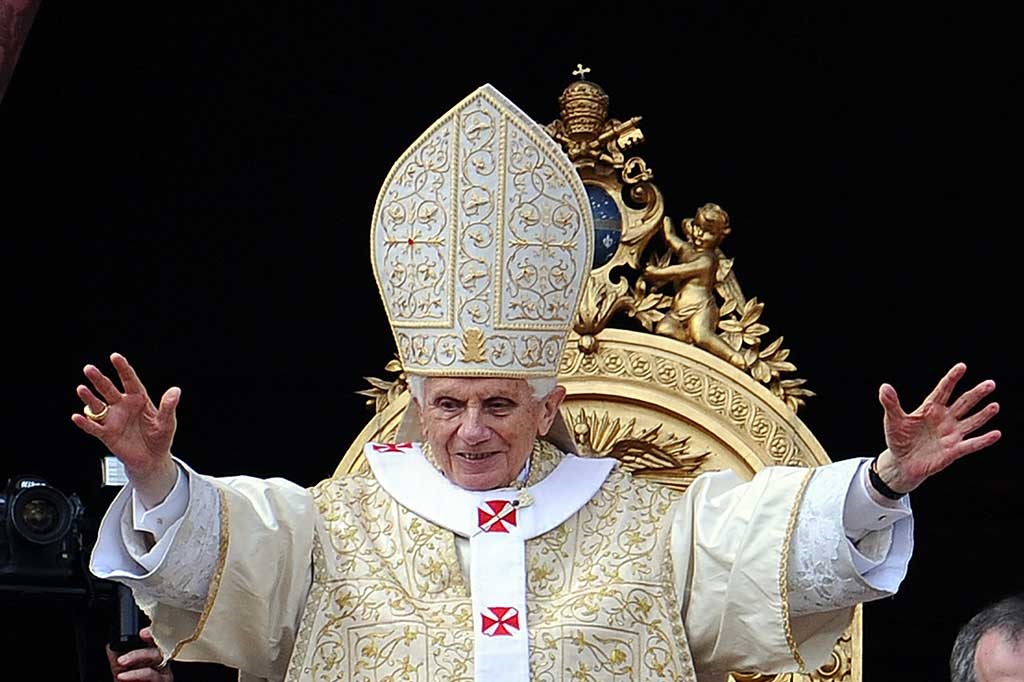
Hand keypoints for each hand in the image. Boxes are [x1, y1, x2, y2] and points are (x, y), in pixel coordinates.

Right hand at [72, 353, 179, 505]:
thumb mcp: (167, 422)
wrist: (152, 459)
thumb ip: (168, 407)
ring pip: (98, 406)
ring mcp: (113, 419)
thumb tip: (175, 391)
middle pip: (108, 389)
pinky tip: (77, 417)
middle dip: (99, 379)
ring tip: (81, 389)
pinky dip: (85, 423)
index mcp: (138, 399)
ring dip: (89, 398)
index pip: (129, 380)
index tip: (115, 356)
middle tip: (88, 368)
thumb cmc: (160, 438)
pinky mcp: (107, 434)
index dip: (122, 368)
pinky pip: (94, 427)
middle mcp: (123, 406)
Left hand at [106, 627, 173, 681]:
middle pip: (157, 652)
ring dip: (137, 669)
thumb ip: (117, 658)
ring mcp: (163, 677)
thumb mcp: (121, 671)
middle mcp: (162, 665)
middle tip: (122, 660)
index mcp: (153, 657)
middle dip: (139, 654)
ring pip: (155, 667)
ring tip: (121, 673)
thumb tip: (110, 646)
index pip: (155, 641)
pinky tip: (124, 678)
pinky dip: (136, 677)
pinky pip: (152, 678)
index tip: (142, 633)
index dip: (151, 635)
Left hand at [875, 362, 1000, 493]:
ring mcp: (951, 434)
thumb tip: (884, 387)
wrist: (902, 463)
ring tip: (995, 405)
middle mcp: (945, 419)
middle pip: (963, 403)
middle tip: (990, 384)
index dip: (952, 378)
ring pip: (971, 422)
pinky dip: (983, 440)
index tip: (962, 366)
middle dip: (976, 394)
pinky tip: (996, 434)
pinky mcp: (953, 451)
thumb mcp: (893, 420)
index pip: (943, 390)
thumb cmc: (898, 439)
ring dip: (983, 414)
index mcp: (930, 408)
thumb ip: (891, 404)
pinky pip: (971, 445)